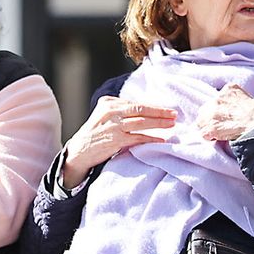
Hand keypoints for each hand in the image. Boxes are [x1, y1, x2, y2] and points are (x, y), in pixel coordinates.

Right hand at [60, 96, 177, 188]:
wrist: (79, 151)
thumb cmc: (94, 134)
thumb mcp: (104, 116)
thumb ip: (120, 111)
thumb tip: (145, 111)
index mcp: (109, 102)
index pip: (136, 103)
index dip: (153, 106)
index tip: (166, 109)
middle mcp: (111, 111)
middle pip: (141, 109)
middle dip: (160, 112)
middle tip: (174, 114)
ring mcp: (114, 125)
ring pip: (142, 122)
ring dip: (159, 123)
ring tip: (171, 124)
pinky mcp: (116, 139)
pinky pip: (138, 138)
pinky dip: (151, 138)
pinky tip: (161, 139)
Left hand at [196, 84, 253, 141]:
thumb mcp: (248, 97)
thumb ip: (235, 99)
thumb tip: (232, 108)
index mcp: (228, 89)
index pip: (216, 100)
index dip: (219, 111)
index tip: (225, 116)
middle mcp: (217, 99)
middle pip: (205, 110)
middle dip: (212, 118)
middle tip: (222, 125)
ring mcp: (212, 113)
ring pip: (201, 122)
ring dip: (209, 127)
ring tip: (221, 133)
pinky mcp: (210, 127)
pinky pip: (203, 134)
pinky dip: (210, 137)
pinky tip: (219, 138)